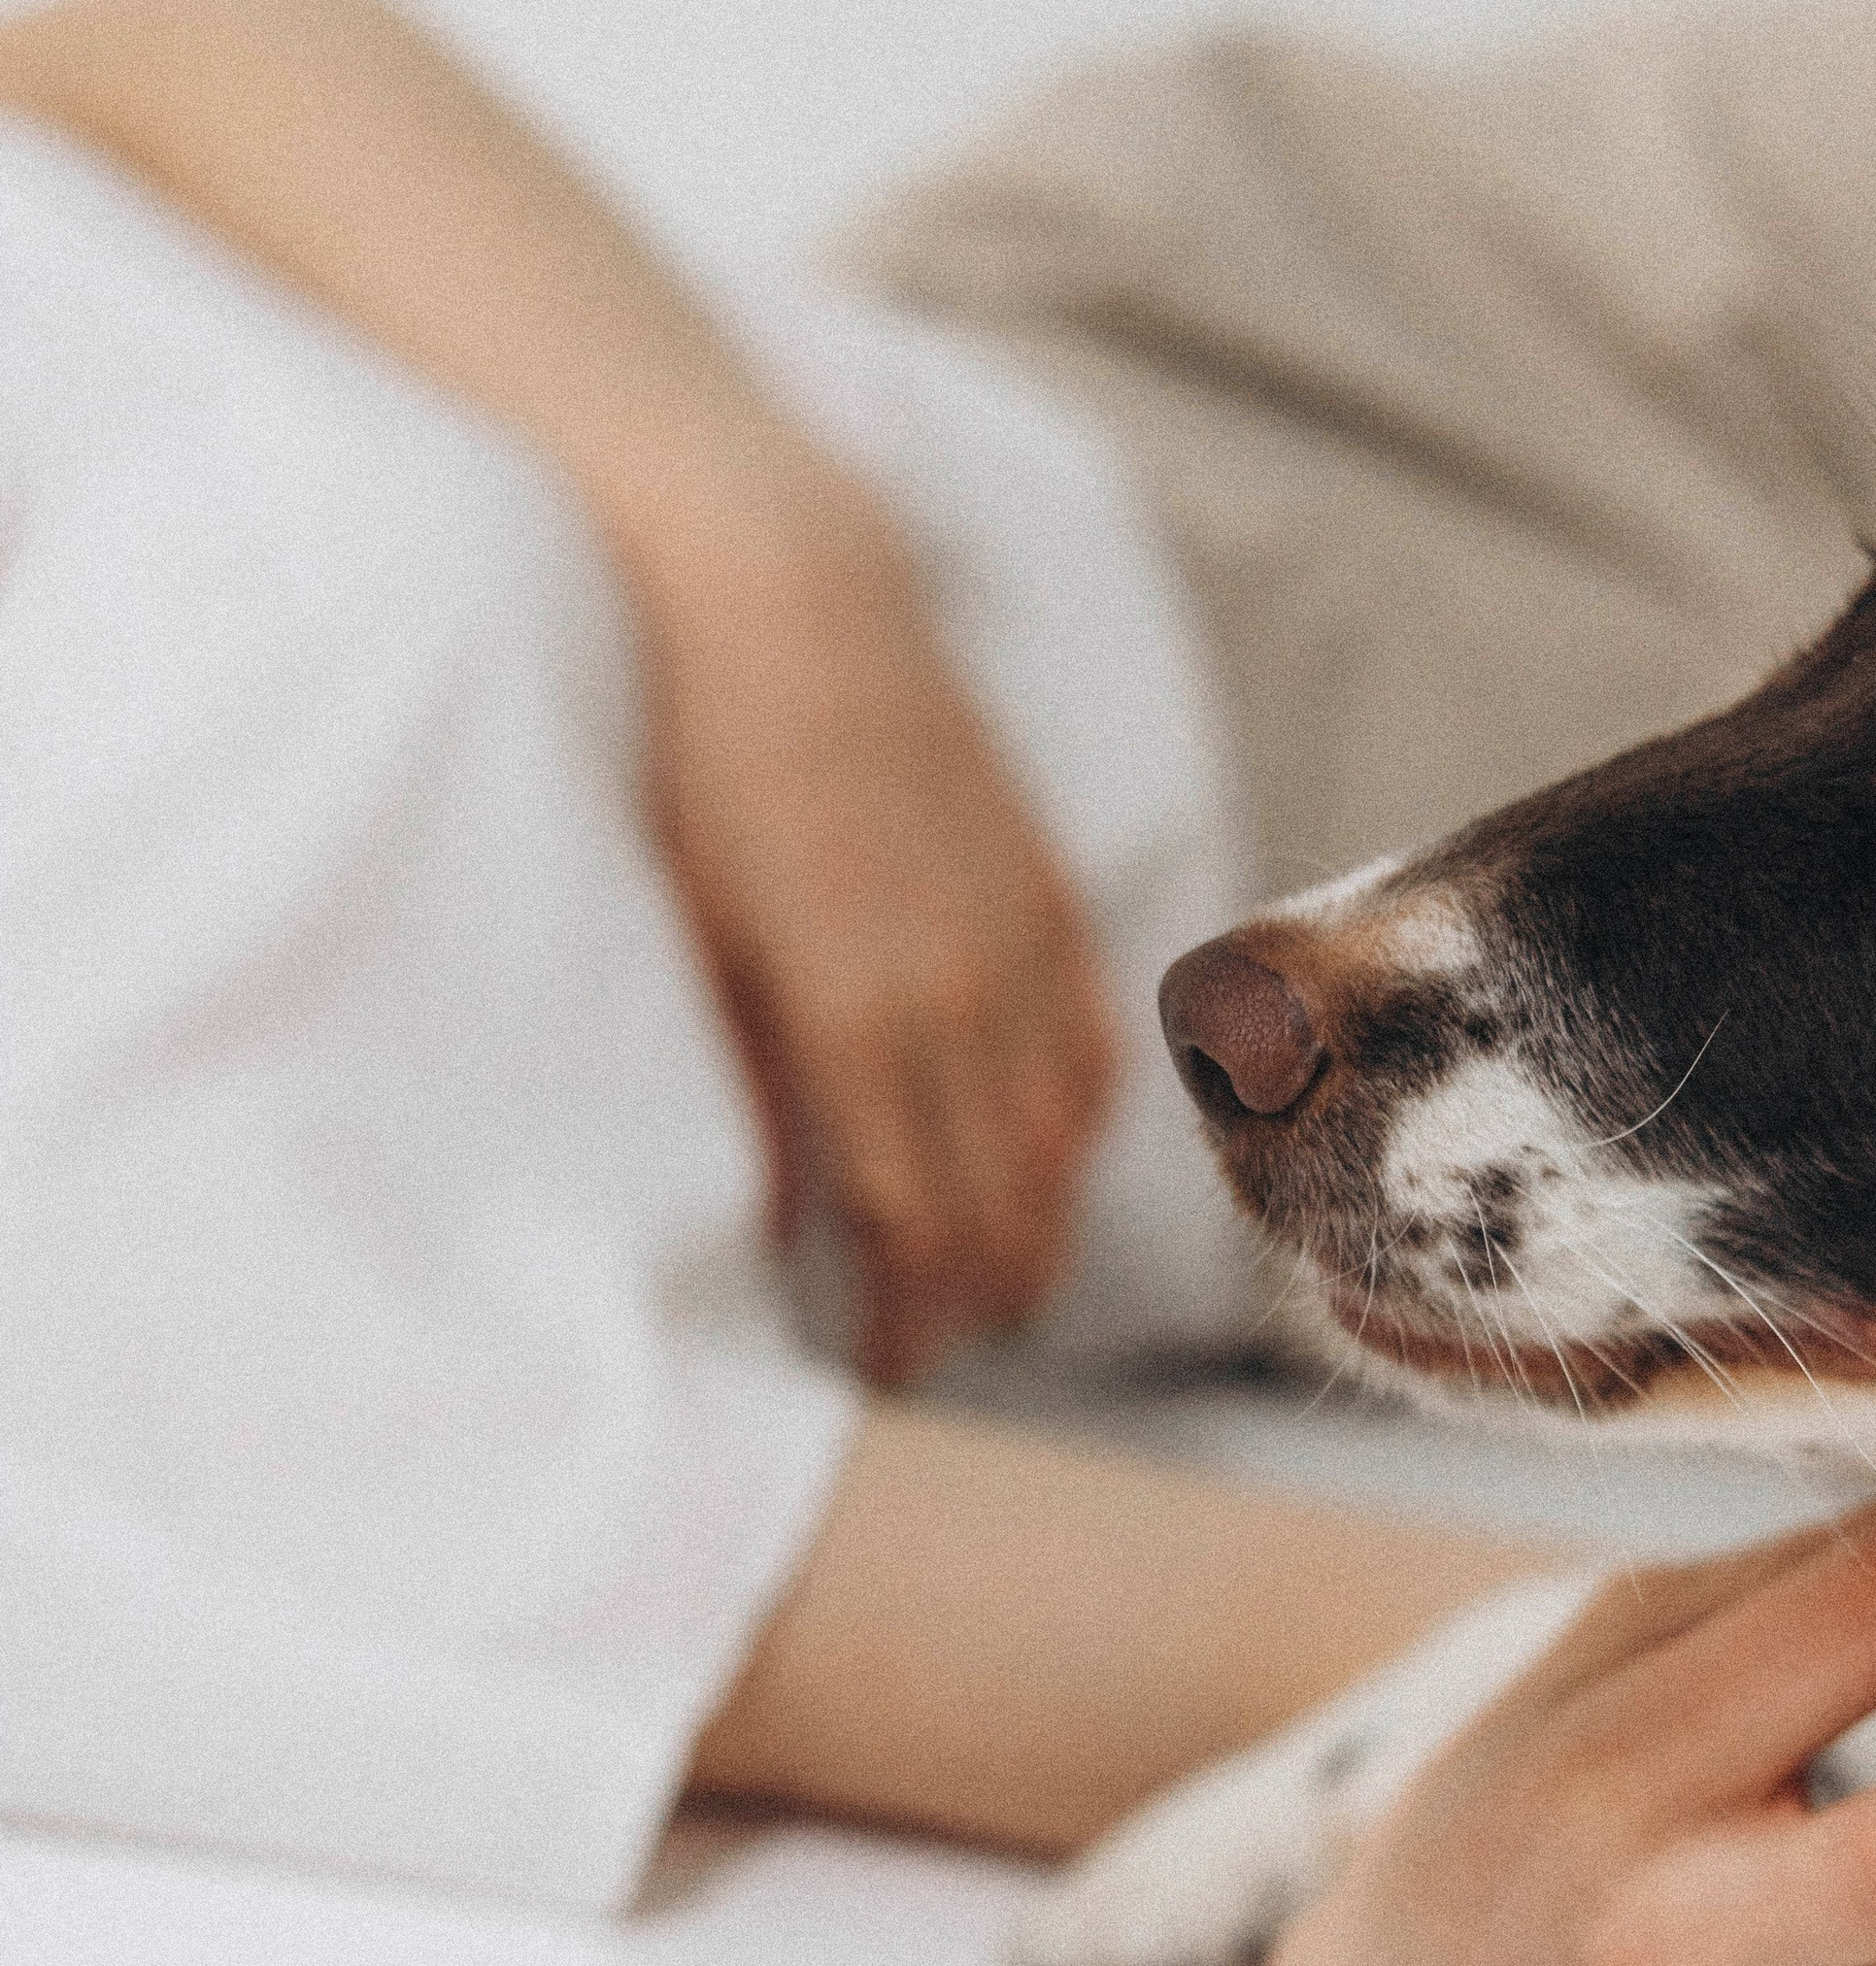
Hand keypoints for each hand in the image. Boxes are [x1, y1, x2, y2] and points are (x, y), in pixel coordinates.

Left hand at [646, 459, 1119, 1386]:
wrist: (783, 589)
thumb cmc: (698, 765)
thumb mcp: (694, 944)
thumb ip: (750, 1095)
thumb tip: (771, 1230)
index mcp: (860, 1023)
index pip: (917, 1227)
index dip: (914, 1322)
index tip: (889, 1376)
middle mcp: (960, 997)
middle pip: (1004, 1202)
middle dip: (976, 1297)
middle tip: (939, 1353)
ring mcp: (1016, 942)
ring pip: (1062, 1137)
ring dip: (1039, 1224)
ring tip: (1000, 1283)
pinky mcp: (1042, 888)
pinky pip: (1090, 1042)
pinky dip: (1076, 1122)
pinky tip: (1050, 1156)